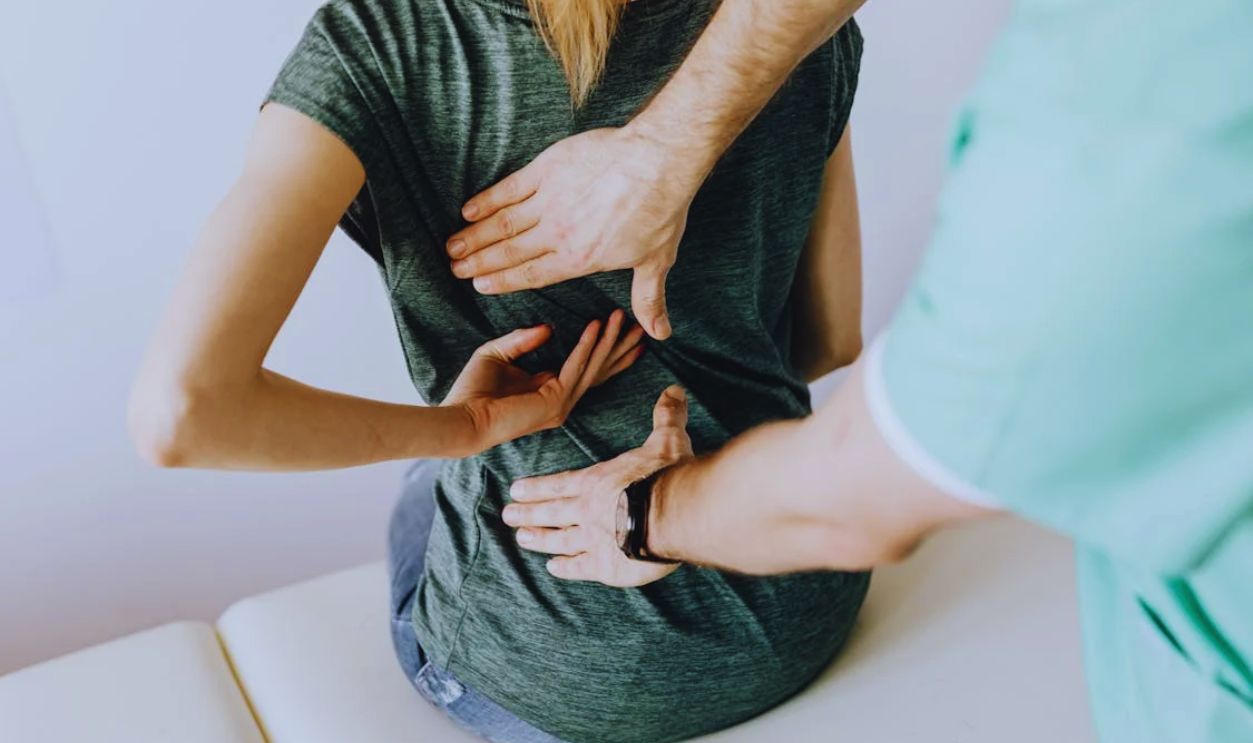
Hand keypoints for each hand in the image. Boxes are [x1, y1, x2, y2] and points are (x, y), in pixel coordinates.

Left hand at [445, 309, 643, 452]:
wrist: (461, 418)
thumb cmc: (472, 391)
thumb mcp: (497, 354)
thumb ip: (522, 340)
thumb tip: (549, 327)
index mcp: (549, 390)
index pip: (587, 368)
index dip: (605, 348)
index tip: (621, 328)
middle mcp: (561, 400)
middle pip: (600, 370)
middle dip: (620, 347)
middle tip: (641, 325)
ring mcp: (560, 404)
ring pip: (593, 367)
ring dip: (609, 341)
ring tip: (622, 317)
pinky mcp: (554, 401)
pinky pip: (575, 367)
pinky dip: (586, 345)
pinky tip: (595, 326)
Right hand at [446, 127, 703, 340]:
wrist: (657, 161)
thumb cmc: (660, 211)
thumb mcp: (656, 261)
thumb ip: (648, 299)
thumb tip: (660, 333)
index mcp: (579, 259)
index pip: (532, 275)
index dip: (503, 281)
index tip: (479, 285)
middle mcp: (557, 234)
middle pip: (509, 252)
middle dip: (479, 262)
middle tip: (455, 269)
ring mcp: (549, 200)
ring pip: (502, 223)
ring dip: (474, 236)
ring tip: (453, 246)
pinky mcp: (547, 170)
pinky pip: (509, 188)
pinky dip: (487, 200)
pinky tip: (468, 209)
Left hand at [503, 386, 693, 586]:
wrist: (673, 514)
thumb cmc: (668, 475)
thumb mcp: (667, 440)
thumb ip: (666, 417)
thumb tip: (673, 390)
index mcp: (597, 481)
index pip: (560, 484)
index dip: (537, 487)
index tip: (515, 490)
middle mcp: (587, 510)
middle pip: (551, 512)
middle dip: (527, 513)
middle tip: (507, 515)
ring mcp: (592, 539)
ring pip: (558, 539)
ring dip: (539, 539)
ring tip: (522, 539)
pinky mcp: (605, 565)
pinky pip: (579, 567)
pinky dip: (565, 567)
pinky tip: (553, 567)